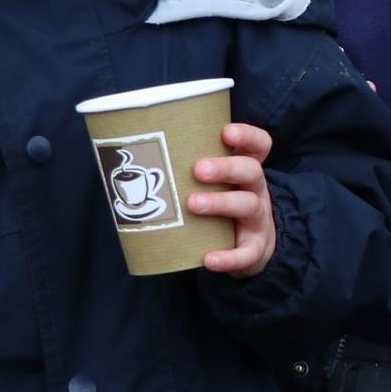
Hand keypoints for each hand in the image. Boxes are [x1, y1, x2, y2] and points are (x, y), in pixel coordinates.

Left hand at [191, 122, 275, 277]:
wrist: (250, 249)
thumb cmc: (221, 207)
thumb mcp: (216, 186)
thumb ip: (187, 171)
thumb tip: (131, 158)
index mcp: (245, 171)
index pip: (258, 146)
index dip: (247, 136)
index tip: (225, 132)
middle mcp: (255, 191)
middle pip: (251, 171)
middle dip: (226, 168)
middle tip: (198, 170)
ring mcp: (258, 220)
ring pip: (248, 206)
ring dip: (221, 203)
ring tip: (193, 204)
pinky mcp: (254, 249)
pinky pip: (246, 253)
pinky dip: (229, 257)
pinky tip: (209, 259)